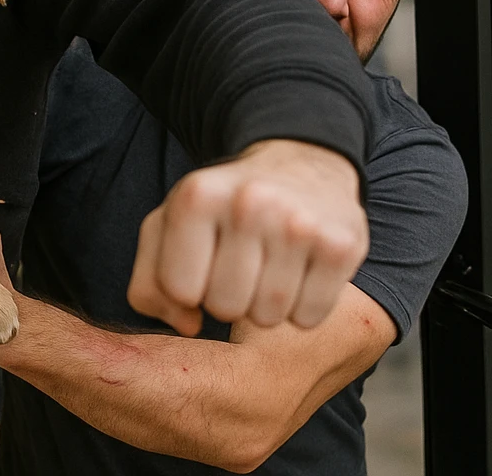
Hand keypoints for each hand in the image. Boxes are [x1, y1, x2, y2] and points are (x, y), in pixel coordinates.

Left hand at [127, 138, 367, 335]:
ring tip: (267, 268)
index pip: (179, 289)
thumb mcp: (169, 226)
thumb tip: (186, 325)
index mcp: (197, 196)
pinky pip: (309, 317)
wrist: (300, 165)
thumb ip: (150, 283)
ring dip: (263, 306)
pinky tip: (298, 273)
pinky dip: (301, 309)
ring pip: (268, 317)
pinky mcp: (342, 246)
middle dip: (226, 298)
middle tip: (238, 267)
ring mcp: (299, 224)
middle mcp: (249, 204)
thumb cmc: (223, 205)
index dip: (187, 289)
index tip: (201, 265)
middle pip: (224, 306)